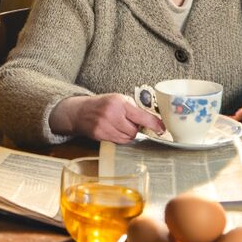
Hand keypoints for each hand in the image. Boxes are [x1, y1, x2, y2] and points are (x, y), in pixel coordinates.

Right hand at [49, 93, 165, 142]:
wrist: (79, 111)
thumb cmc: (102, 104)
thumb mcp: (119, 99)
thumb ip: (134, 108)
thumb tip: (153, 120)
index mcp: (119, 102)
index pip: (141, 116)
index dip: (154, 124)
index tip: (162, 129)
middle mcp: (112, 114)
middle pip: (134, 131)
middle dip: (134, 129)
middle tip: (127, 122)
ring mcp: (104, 126)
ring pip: (127, 138)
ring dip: (127, 134)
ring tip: (119, 125)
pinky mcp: (100, 135)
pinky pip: (118, 142)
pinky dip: (119, 138)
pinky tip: (113, 130)